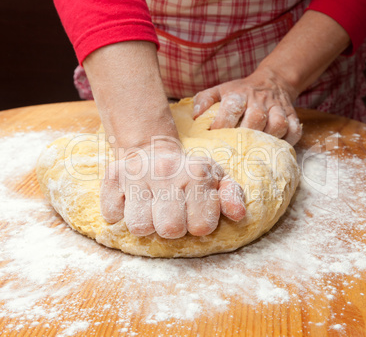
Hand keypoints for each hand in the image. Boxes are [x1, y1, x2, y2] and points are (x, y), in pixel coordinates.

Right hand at [100, 140, 245, 238]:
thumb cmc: (190, 173)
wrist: (155, 148)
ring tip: (153, 209)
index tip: (194, 213)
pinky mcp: (112, 176)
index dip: (198, 225)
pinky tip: (133, 202)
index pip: (200, 227)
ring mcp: (136, 173)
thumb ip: (231, 196)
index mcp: (196, 173)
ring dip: (147, 224)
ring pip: (139, 227)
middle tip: (172, 213)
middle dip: (172, 228)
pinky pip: (112, 214)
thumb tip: (239, 214)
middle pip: (169, 229)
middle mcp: (165, 170)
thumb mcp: (217, 179)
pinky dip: (121, 214)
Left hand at [193, 68, 301, 145]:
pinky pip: (294, 131)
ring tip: (256, 151)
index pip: (231, 108)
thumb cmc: (240, 93)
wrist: (271, 82)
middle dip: (246, 135)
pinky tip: (276, 148)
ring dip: (268, 139)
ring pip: (278, 125)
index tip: (214, 138)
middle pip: (256, 118)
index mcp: (239, 94)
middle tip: (236, 150)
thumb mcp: (219, 91)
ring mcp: (278, 108)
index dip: (222, 125)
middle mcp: (259, 100)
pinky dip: (287, 141)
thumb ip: (204, 101)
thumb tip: (195, 117)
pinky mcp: (293, 116)